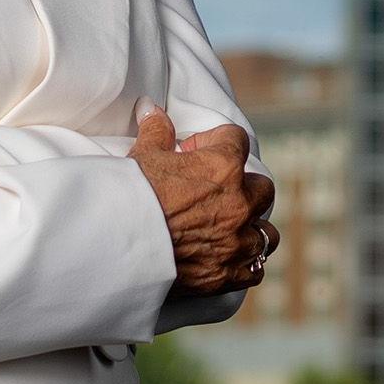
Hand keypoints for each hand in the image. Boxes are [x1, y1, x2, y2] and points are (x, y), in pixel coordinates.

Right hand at [129, 107, 276, 293]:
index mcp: (223, 166)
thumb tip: (151, 110)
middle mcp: (239, 203)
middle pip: (263, 188)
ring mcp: (237, 241)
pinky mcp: (228, 273)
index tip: (195, 152)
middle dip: (244, 187)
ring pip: (266, 233)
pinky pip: (254, 270)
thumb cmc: (131, 196)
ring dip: (251, 228)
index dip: (216, 142)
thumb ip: (156, 130)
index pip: (237, 139)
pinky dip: (245, 265)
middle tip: (216, 192)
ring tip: (228, 228)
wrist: (117, 246)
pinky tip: (228, 258)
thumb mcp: (142, 155)